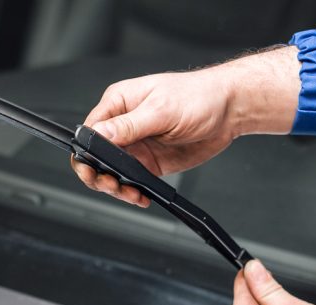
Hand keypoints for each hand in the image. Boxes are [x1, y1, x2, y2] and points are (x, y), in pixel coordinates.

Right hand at [72, 45, 300, 206]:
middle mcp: (123, 125)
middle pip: (94, 156)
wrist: (229, 111)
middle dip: (97, 175)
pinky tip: (140, 196)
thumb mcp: (162, 109)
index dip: (86, 153)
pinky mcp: (149, 162)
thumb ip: (129, 125)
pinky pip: (132, 182)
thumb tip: (100, 134)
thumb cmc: (199, 96)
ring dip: (116, 187)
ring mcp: (136, 145)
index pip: (90, 131)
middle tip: (111, 184)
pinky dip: (132, 193)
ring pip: (111, 173)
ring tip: (130, 193)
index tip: (95, 168)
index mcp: (119, 103)